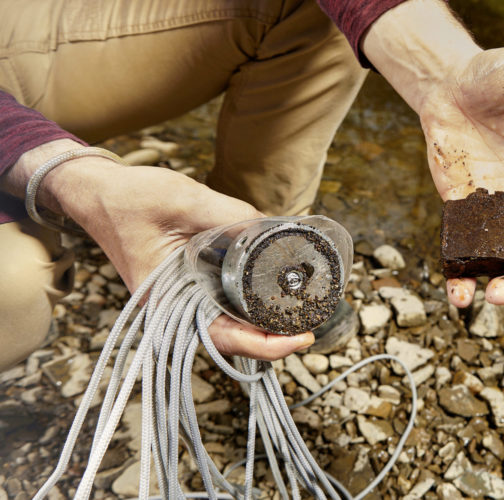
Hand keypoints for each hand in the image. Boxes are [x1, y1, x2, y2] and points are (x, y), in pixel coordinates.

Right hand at [4, 143, 313, 359]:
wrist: (97, 192)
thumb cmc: (129, 200)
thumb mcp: (185, 201)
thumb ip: (232, 216)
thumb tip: (274, 230)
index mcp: (168, 301)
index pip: (224, 338)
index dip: (266, 345)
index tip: (300, 339)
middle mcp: (175, 307)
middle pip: (233, 338)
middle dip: (275, 337)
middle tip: (314, 323)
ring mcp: (182, 297)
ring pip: (230, 322)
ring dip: (265, 322)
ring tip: (303, 313)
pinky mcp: (188, 283)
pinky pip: (223, 301)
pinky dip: (250, 301)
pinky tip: (275, 292)